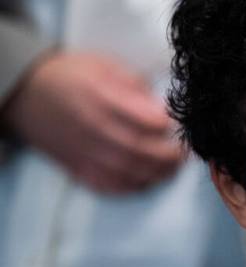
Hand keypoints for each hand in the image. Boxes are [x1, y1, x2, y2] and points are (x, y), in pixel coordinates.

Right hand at [1, 52, 183, 193]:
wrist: (26, 95)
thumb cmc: (71, 76)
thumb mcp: (104, 65)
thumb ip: (134, 84)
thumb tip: (161, 107)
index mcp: (100, 97)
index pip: (144, 118)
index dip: (169, 126)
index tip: (181, 125)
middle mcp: (92, 127)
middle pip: (140, 149)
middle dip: (169, 155)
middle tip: (184, 153)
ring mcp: (84, 151)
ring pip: (128, 171)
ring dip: (157, 174)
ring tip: (172, 168)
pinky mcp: (78, 168)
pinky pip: (110, 185)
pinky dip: (133, 187)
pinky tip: (147, 180)